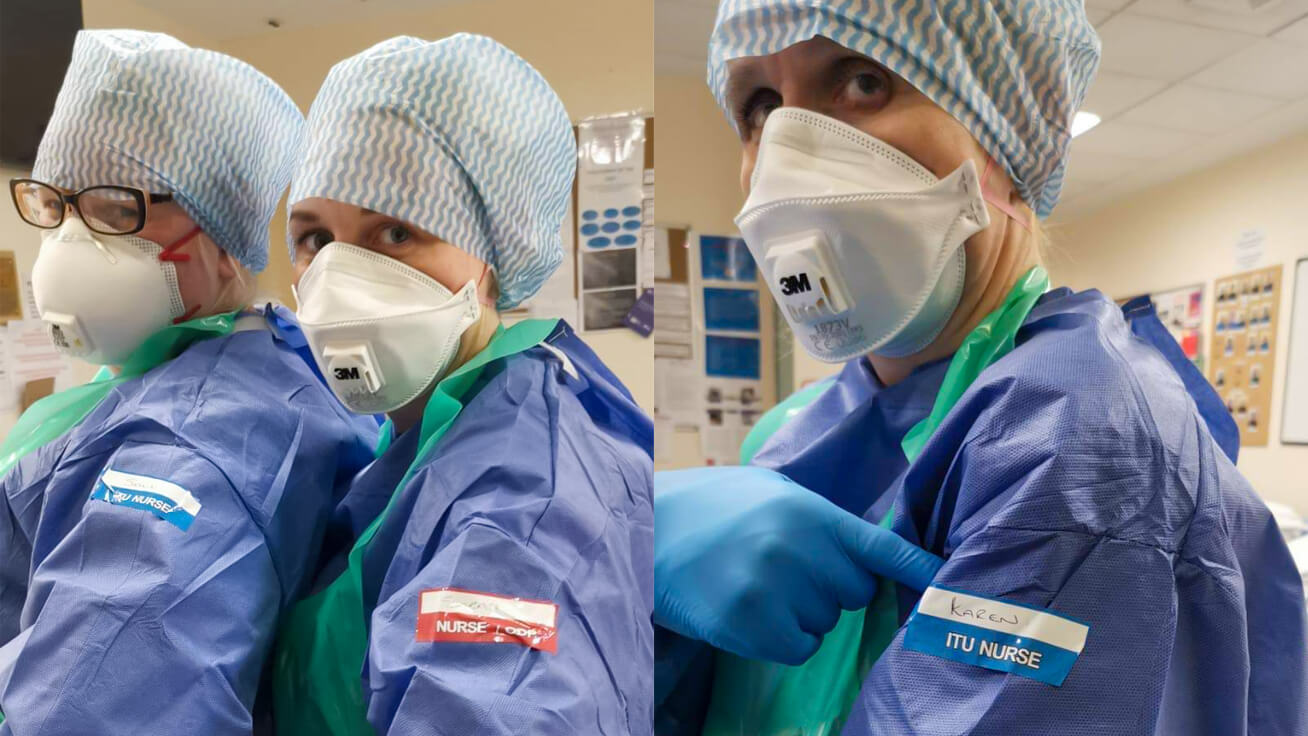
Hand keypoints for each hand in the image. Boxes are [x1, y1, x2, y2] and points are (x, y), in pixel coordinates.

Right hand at [653, 465, 941, 664]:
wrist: (645, 530)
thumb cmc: (712, 506)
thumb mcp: (771, 490)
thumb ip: (821, 517)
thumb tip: (869, 551)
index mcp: (810, 511)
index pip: (882, 549)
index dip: (921, 573)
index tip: (953, 594)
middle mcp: (799, 550)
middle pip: (855, 593)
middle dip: (831, 587)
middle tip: (786, 568)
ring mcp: (773, 590)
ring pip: (826, 624)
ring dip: (802, 613)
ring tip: (757, 583)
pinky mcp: (748, 625)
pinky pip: (797, 648)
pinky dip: (780, 638)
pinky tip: (750, 610)